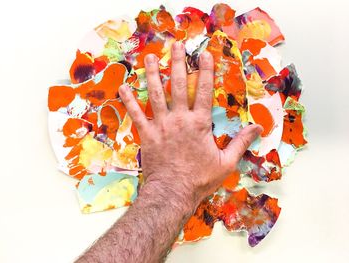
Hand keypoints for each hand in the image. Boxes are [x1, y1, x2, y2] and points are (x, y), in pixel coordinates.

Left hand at [119, 41, 261, 210]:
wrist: (173, 192)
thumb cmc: (200, 179)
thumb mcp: (226, 162)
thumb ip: (241, 142)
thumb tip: (258, 127)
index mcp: (199, 124)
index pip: (204, 91)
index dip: (205, 70)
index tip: (204, 53)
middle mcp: (179, 119)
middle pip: (179, 85)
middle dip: (178, 63)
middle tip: (176, 45)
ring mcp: (161, 125)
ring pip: (156, 94)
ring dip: (154, 74)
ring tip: (152, 57)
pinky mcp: (147, 134)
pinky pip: (136, 114)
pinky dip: (129, 100)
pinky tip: (123, 86)